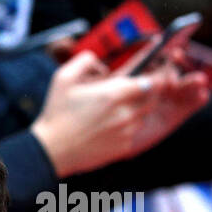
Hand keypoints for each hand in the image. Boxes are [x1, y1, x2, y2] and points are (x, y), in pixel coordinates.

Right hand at [30, 50, 208, 177]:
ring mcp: (127, 131)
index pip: (155, 79)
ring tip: (118, 106)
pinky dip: (128, 125)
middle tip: (139, 84)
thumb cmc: (56, 114)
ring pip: (145, 114)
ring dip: (138, 106)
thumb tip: (102, 64)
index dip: (161, 72)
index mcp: (115, 93)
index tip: (159, 67)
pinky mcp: (124, 147)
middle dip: (151, 88)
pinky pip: (135, 131)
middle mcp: (126, 112)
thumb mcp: (63, 77)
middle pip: (155, 96)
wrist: (51, 151)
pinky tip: (109, 124)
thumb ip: (86, 60)